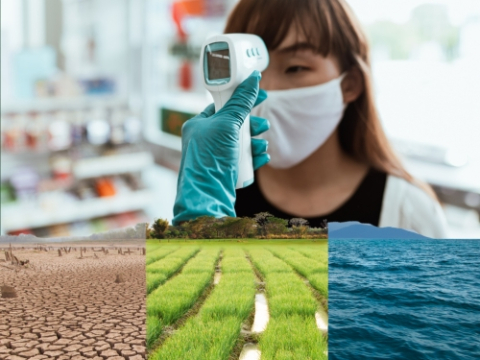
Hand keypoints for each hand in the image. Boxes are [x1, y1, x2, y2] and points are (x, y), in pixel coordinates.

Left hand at [172, 70, 269, 224]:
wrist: (208, 197)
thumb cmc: (211, 159)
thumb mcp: (227, 124)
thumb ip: (241, 102)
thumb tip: (253, 80)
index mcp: (199, 124)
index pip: (222, 104)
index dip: (242, 98)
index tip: (260, 95)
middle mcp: (205, 139)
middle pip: (235, 123)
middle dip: (252, 125)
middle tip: (262, 127)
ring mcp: (215, 156)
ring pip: (241, 142)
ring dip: (255, 142)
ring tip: (262, 146)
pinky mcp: (225, 171)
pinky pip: (243, 158)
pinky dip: (254, 157)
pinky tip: (262, 157)